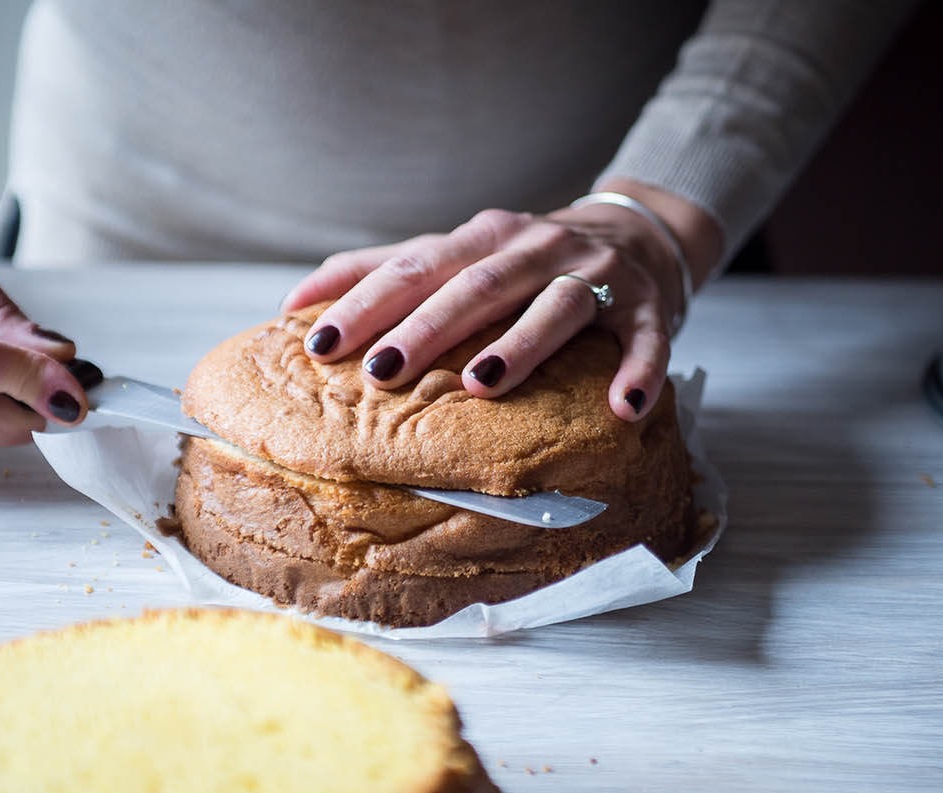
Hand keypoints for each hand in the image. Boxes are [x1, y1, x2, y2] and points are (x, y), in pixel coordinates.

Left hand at [280, 179, 722, 420]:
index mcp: (482, 238)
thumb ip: (382, 270)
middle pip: (477, 285)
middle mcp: (536, 248)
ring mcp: (597, 274)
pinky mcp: (648, 307)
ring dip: (522, 344)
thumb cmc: (527, 259)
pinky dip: (637, 371)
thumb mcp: (458, 252)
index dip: (368, 304)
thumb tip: (294, 302)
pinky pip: (646, 341)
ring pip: (558, 305)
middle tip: (385, 370)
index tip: (321, 344)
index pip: (415, 268)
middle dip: (428, 327)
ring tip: (484, 383)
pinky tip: (621, 408)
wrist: (638, 234)